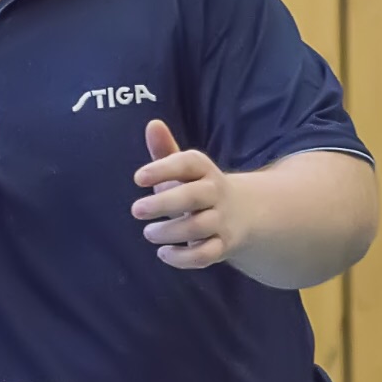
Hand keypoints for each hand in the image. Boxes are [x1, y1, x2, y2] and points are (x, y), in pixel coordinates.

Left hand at [130, 119, 246, 270]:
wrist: (246, 214)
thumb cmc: (199, 188)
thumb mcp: (184, 169)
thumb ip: (165, 150)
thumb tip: (152, 123)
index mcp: (204, 170)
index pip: (188, 163)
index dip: (163, 168)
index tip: (137, 178)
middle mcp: (216, 193)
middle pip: (194, 197)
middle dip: (164, 203)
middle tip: (136, 209)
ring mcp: (222, 221)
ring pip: (198, 227)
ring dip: (169, 232)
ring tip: (149, 232)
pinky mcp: (224, 246)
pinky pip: (206, 255)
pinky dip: (184, 258)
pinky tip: (164, 253)